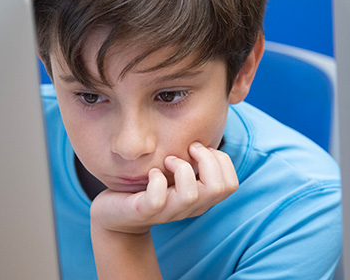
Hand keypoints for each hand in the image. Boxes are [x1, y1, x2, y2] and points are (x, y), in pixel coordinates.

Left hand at [90, 142, 238, 234]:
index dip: (221, 160)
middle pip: (220, 188)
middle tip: (187, 149)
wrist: (117, 215)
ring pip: (191, 194)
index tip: (198, 149)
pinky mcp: (145, 211)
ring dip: (181, 168)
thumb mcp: (176, 173)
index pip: (231, 184)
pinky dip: (156, 180)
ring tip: (167, 160)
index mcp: (202, 198)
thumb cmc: (149, 187)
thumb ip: (193, 161)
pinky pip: (158, 198)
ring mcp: (168, 211)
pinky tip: (151, 173)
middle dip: (207, 160)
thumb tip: (204, 133)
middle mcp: (190, 207)